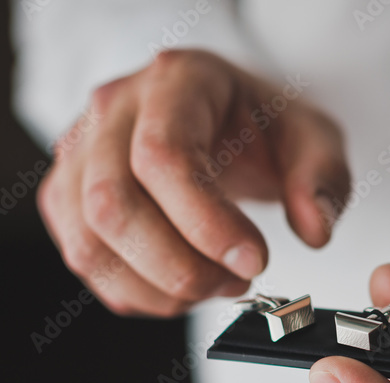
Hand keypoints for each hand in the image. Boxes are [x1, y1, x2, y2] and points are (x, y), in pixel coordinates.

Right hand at [37, 49, 350, 316]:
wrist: (220, 121)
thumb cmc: (259, 125)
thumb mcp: (312, 136)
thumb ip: (323, 177)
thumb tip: (313, 230)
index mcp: (174, 81)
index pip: (163, 157)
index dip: (206, 223)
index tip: (255, 261)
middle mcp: (110, 112)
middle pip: (112, 206)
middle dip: (180, 267)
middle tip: (237, 281)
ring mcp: (78, 156)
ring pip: (90, 244)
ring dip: (158, 288)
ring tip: (215, 284)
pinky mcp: (67, 198)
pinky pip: (87, 262)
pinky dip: (138, 294)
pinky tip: (182, 286)